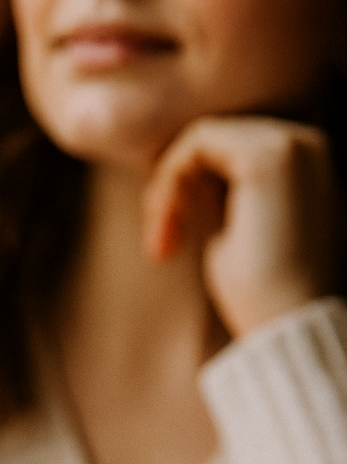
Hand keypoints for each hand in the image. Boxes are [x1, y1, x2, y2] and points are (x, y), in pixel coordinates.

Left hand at [143, 116, 336, 337]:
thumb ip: (218, 200)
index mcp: (303, 166)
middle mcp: (305, 146)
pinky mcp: (266, 159)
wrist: (288, 325)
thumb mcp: (234, 237)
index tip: (166, 246)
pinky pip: (198, 141)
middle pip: (214, 142)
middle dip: (173, 191)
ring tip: (163, 242)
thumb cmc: (264, 299)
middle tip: (160, 247)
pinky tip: (165, 221)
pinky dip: (170, 178)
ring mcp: (290, 146)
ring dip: (168, 187)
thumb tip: (186, 180)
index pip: (228, 154)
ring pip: (203, 138)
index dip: (186, 190)